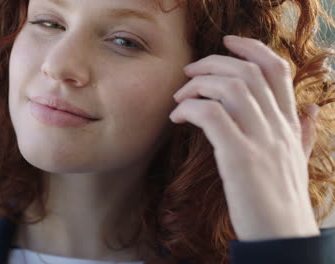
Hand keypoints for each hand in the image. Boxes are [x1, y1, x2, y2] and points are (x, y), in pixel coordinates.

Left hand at [169, 35, 319, 240]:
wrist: (283, 236)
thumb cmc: (282, 198)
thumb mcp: (298, 159)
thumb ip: (304, 132)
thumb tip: (311, 109)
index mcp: (289, 124)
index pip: (276, 70)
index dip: (251, 48)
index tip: (227, 42)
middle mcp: (278, 127)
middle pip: (247, 72)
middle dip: (213, 63)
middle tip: (189, 72)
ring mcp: (261, 141)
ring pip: (231, 88)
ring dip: (198, 85)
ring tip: (180, 98)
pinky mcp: (240, 158)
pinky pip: (212, 115)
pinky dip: (190, 108)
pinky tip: (178, 118)